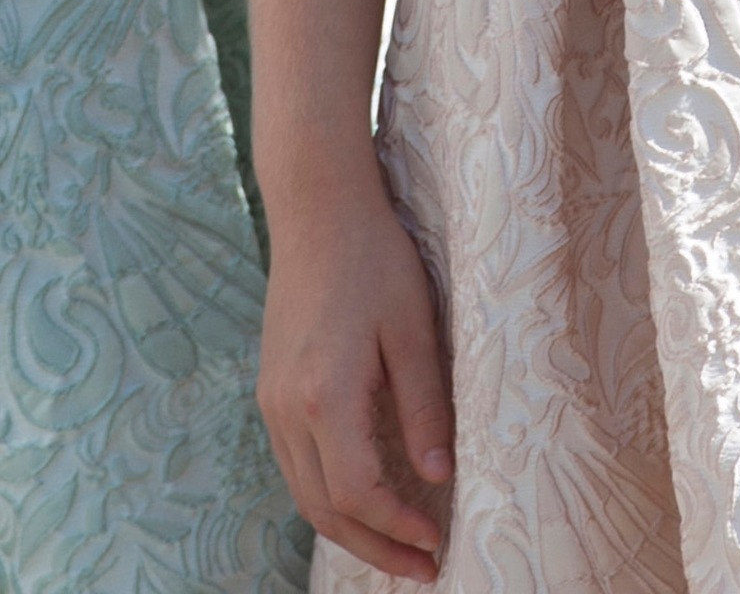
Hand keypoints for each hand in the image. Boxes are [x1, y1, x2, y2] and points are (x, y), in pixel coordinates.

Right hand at [259, 180, 454, 581]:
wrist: (318, 209)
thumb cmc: (375, 258)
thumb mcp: (414, 326)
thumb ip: (425, 405)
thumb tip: (440, 477)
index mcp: (325, 396)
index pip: (358, 493)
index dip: (397, 528)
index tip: (437, 544)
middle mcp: (287, 409)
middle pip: (324, 509)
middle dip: (374, 548)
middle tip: (422, 568)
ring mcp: (272, 401)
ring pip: (305, 493)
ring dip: (349, 529)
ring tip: (398, 546)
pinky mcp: (272, 390)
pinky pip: (295, 465)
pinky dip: (329, 495)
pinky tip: (363, 499)